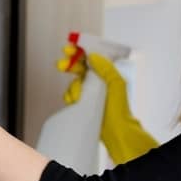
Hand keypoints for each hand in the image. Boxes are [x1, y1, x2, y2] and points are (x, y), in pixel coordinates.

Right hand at [57, 45, 157, 163]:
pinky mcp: (80, 102)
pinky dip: (70, 97)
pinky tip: (76, 101)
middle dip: (68, 65)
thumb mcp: (116, 84)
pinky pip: (69, 94)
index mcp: (105, 73)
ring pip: (73, 82)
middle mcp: (96, 80)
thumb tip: (92, 56)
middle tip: (61, 66)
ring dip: (73, 86)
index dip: (78, 51)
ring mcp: (87, 91)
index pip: (90, 57)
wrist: (115, 131)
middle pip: (77, 67)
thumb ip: (105, 68)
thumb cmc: (119, 108)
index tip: (69, 49)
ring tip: (78, 95)